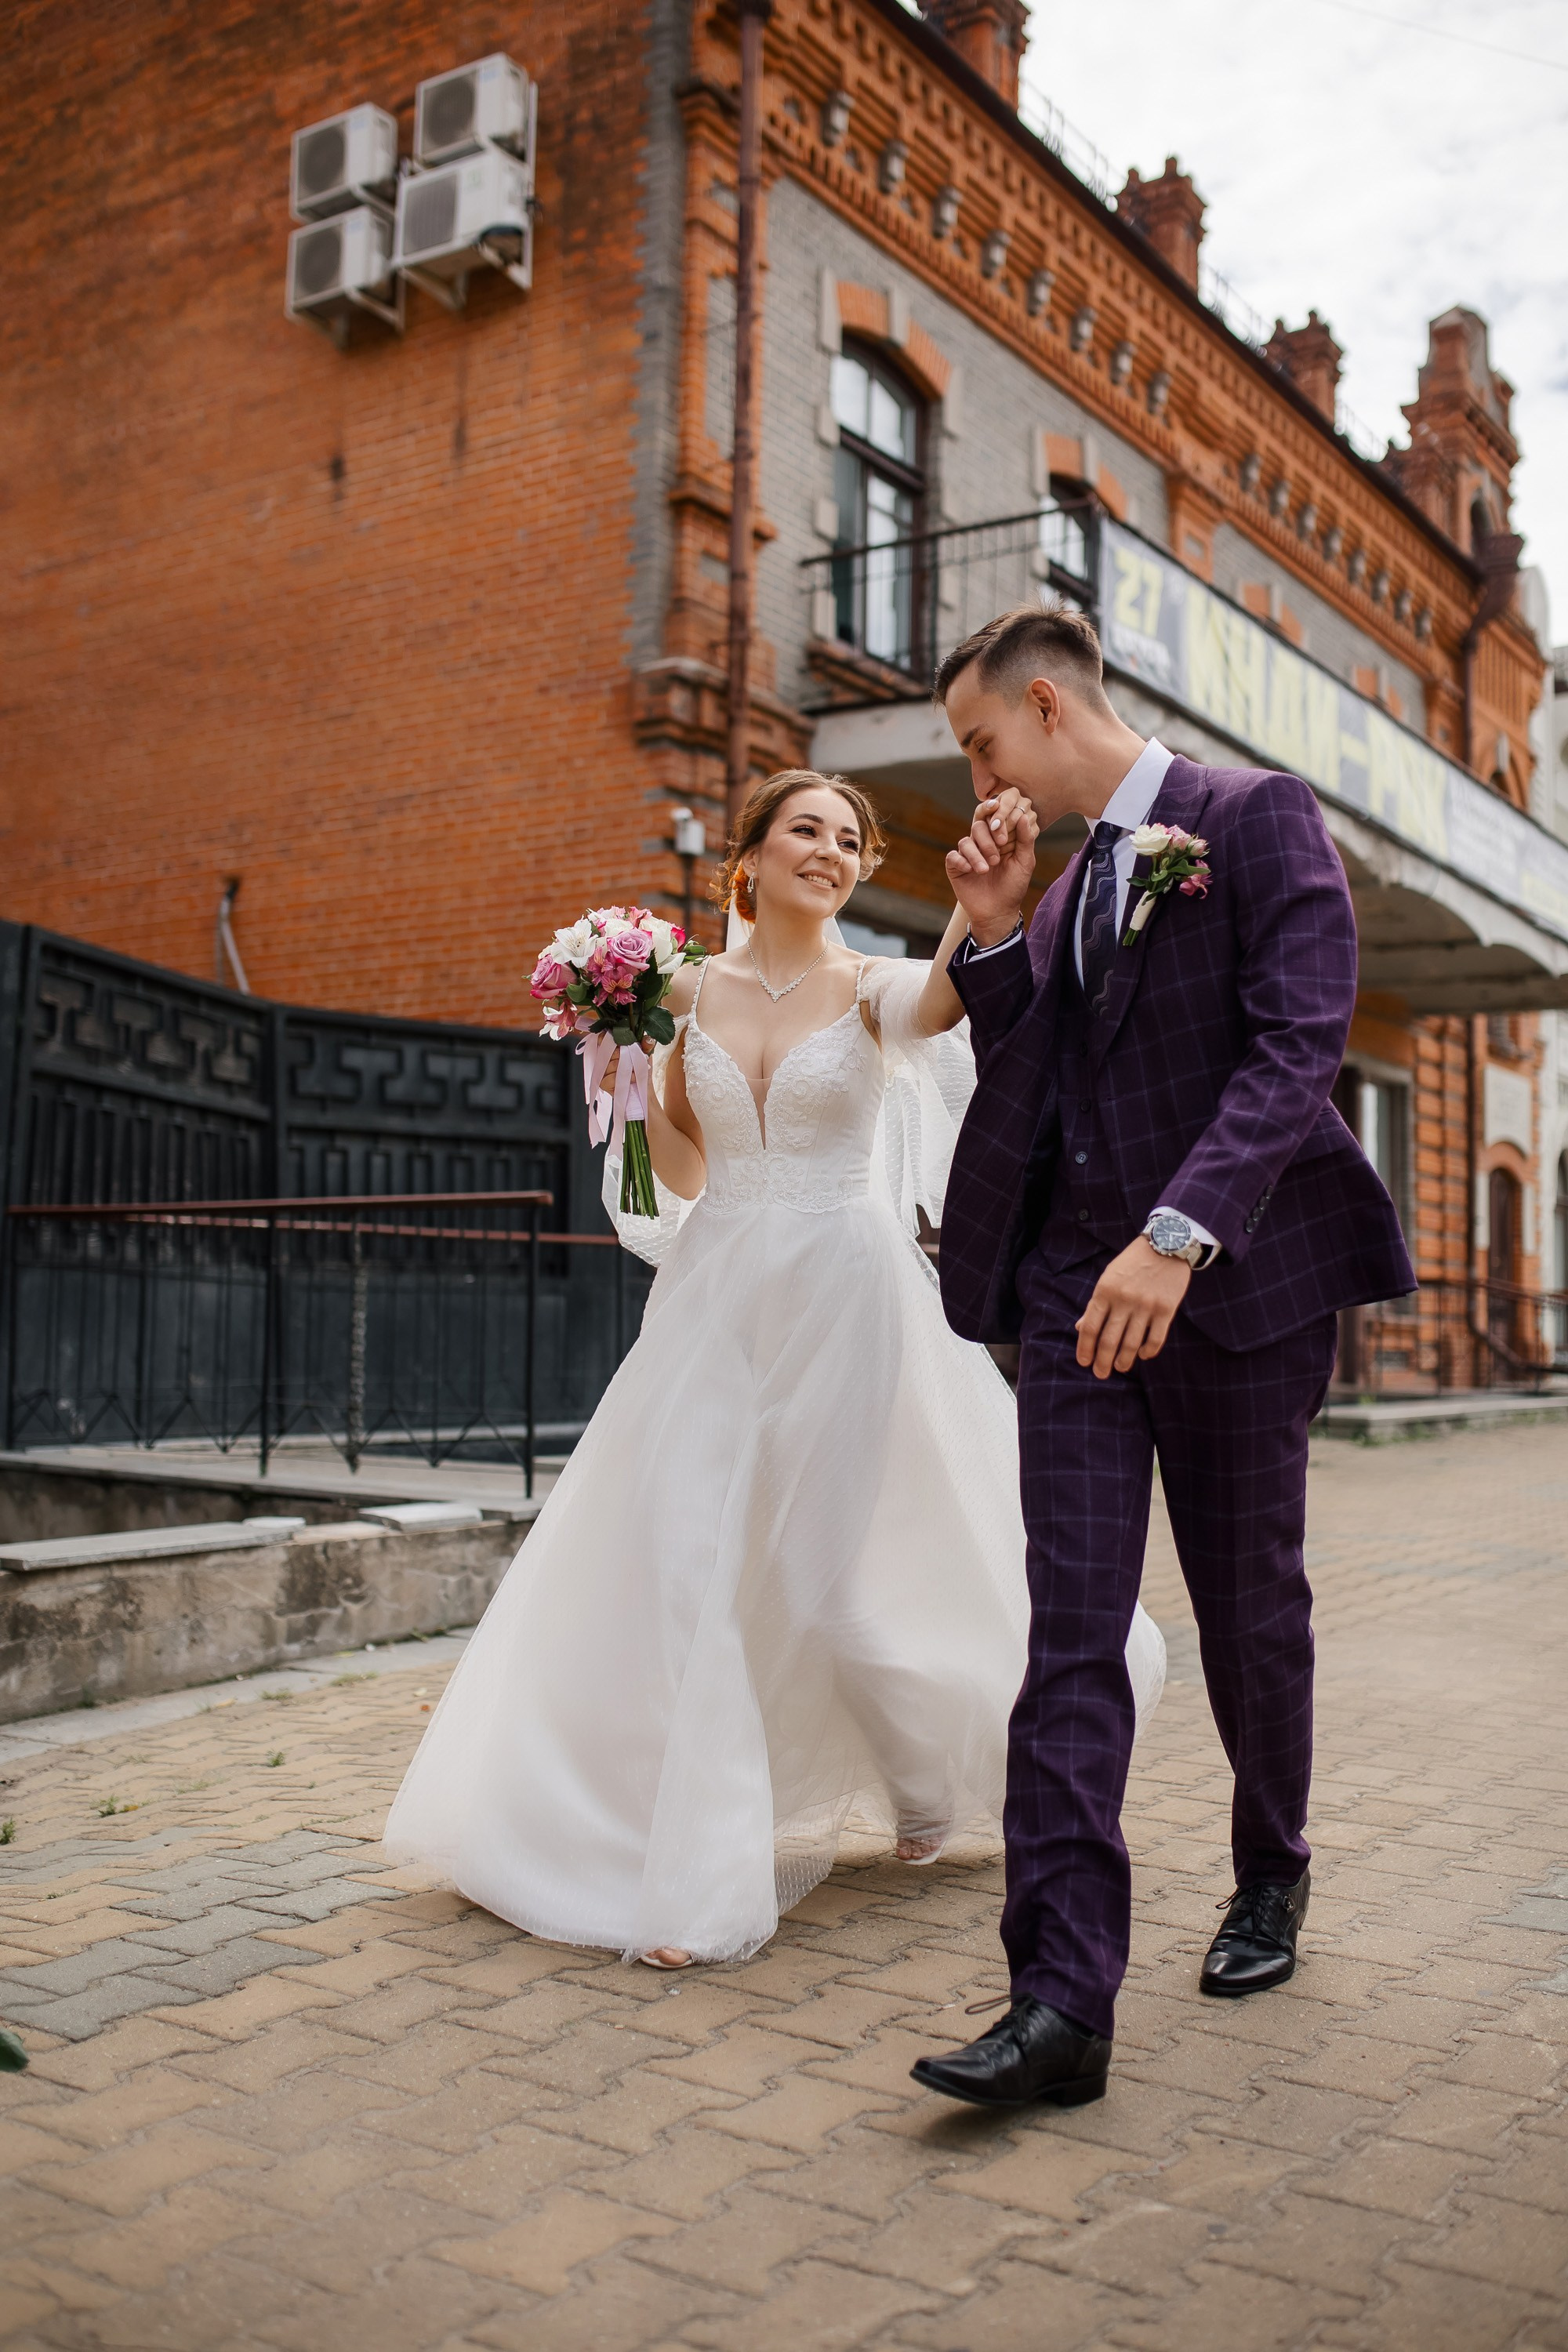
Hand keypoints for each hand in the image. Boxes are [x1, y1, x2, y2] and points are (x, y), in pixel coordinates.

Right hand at [946, 790, 1038, 946]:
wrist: (999, 912)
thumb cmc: (1013, 886)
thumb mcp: (1025, 862)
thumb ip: (1025, 839)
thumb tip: (1024, 815)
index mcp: (997, 838)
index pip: (993, 817)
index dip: (994, 813)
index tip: (998, 813)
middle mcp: (981, 843)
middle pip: (978, 825)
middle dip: (988, 839)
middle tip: (997, 857)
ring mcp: (967, 855)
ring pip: (966, 841)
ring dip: (977, 854)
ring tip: (987, 869)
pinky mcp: (956, 867)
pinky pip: (953, 856)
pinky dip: (962, 861)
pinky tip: (971, 871)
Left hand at [1075, 1237, 1190, 1378]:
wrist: (1166, 1244)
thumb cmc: (1132, 1263)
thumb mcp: (1108, 1277)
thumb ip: (1096, 1304)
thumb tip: (1081, 1329)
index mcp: (1105, 1291)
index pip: (1090, 1327)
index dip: (1085, 1348)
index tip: (1084, 1362)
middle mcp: (1124, 1300)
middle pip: (1109, 1340)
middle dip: (1102, 1361)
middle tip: (1100, 1374)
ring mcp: (1146, 1306)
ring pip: (1132, 1343)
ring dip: (1124, 1360)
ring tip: (1119, 1368)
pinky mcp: (1166, 1309)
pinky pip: (1156, 1338)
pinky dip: (1148, 1351)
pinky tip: (1142, 1355)